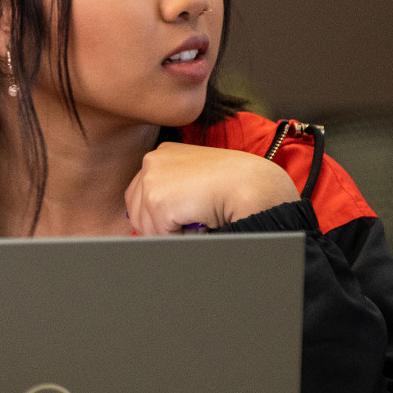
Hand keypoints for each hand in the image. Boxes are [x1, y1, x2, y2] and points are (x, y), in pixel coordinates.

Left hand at [124, 142, 296, 235]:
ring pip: (148, 226)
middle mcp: (152, 161)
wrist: (255, 184)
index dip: (159, 215)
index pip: (141, 194)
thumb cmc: (235, 183)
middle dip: (162, 225)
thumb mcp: (197, 179)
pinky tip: (201, 221)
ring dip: (173, 232)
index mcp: (163, 155)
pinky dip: (181, 237)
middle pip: (137, 211)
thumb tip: (148, 221)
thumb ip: (173, 191)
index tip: (183, 217)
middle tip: (196, 218)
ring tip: (200, 217)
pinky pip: (160, 235)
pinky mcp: (157, 200)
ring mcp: (152, 179)